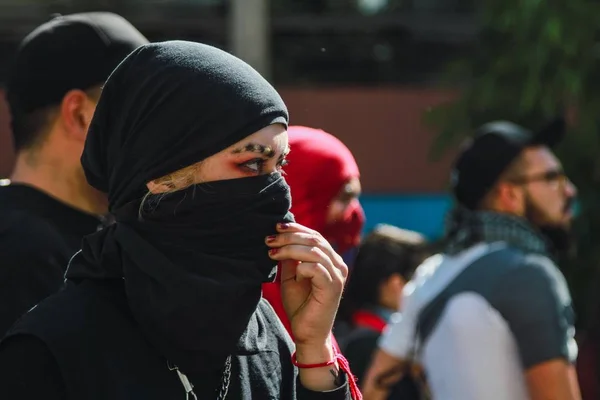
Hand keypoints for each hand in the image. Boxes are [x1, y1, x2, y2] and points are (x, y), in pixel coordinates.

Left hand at [266, 222, 347, 346]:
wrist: (307, 334)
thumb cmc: (300, 306)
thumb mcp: (291, 276)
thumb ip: (290, 258)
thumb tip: (280, 237)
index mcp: (330, 260)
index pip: (315, 236)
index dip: (296, 228)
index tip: (276, 227)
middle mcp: (338, 265)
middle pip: (314, 239)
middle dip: (289, 237)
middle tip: (270, 240)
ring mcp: (338, 276)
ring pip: (314, 250)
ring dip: (290, 249)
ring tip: (272, 253)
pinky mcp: (333, 287)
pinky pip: (316, 268)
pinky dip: (301, 267)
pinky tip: (293, 275)